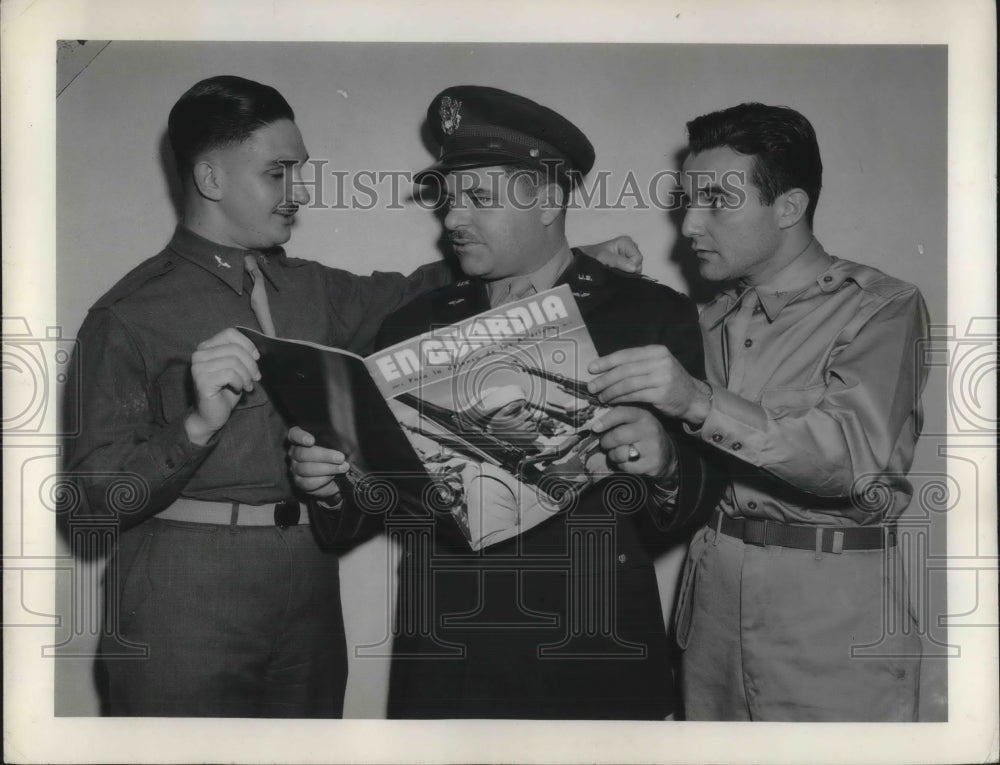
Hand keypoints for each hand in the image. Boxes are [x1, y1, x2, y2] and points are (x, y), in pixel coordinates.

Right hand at [185, 328, 260, 444]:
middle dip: (250, 364)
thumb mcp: (235, 369)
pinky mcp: (202, 380)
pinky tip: (238, 389)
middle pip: (234, 348)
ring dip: (246, 375)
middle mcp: (199, 355)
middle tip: (255, 377)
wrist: (211, 415)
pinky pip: (230, 374)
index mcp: (206, 348)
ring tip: (247, 385)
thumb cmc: (225, 392)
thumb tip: (255, 352)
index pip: (229, 334)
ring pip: (234, 361)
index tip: (256, 358)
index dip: (247, 344)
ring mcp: (198, 367)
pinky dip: (240, 382)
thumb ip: (240, 356)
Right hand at [287, 426, 350, 498]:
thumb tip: (341, 444)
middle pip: (302, 454)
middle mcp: (294, 453)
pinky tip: (333, 476)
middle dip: (324, 456)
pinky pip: (308, 482)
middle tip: (341, 458)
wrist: (334, 474)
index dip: (301, 437)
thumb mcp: (334, 443)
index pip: (294, 434)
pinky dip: (323, 479)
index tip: (311, 441)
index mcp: (299, 439)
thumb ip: (333, 441)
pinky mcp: (299, 482)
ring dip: (327, 468)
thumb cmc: (332, 454)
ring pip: (306, 469)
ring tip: (343, 468)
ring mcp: (295, 468)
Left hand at [580, 235, 642, 273]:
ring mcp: (629, 254)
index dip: (631, 266)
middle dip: (628, 269)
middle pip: (638, 263)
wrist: (585, 260)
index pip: (638, 258)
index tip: (618, 268)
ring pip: (636, 268)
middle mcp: (630, 247)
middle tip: (615, 269)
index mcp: (627, 241)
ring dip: (626, 272)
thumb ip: (619, 261)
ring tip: (614, 269)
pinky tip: (617, 271)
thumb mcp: (604, 257)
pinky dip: (625, 273)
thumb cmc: (593, 256)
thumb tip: (633, 268)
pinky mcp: (627, 262)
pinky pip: (632, 270)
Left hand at [588, 345, 711, 426]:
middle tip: (592, 387)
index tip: (591, 369)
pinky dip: (620, 399)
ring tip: (601, 397)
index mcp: (656, 351)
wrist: (693, 398)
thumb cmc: (670, 382)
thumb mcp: (657, 366)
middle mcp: (660, 361)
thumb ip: (636, 364)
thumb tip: (606, 367)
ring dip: (610, 391)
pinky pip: (634, 395)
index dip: (606, 361)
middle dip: (605, 379)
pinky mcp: (661, 393)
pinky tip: (613, 402)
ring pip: (627, 383)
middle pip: (624, 369)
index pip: (626, 354)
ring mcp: (662, 377)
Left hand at [590, 406, 676, 477]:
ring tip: (616, 452)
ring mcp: (652, 448)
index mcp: (643, 415)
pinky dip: (621, 466)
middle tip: (605, 443)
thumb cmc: (644, 435)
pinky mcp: (652, 464)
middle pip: (617, 436)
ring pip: (619, 453)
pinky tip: (627, 461)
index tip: (595, 428)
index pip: (621, 413)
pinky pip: (626, 467)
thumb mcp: (636, 421)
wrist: (667, 454)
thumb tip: (596, 424)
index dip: (605, 421)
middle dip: (606, 442)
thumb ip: (619, 418)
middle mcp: (649, 430)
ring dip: (612, 455)